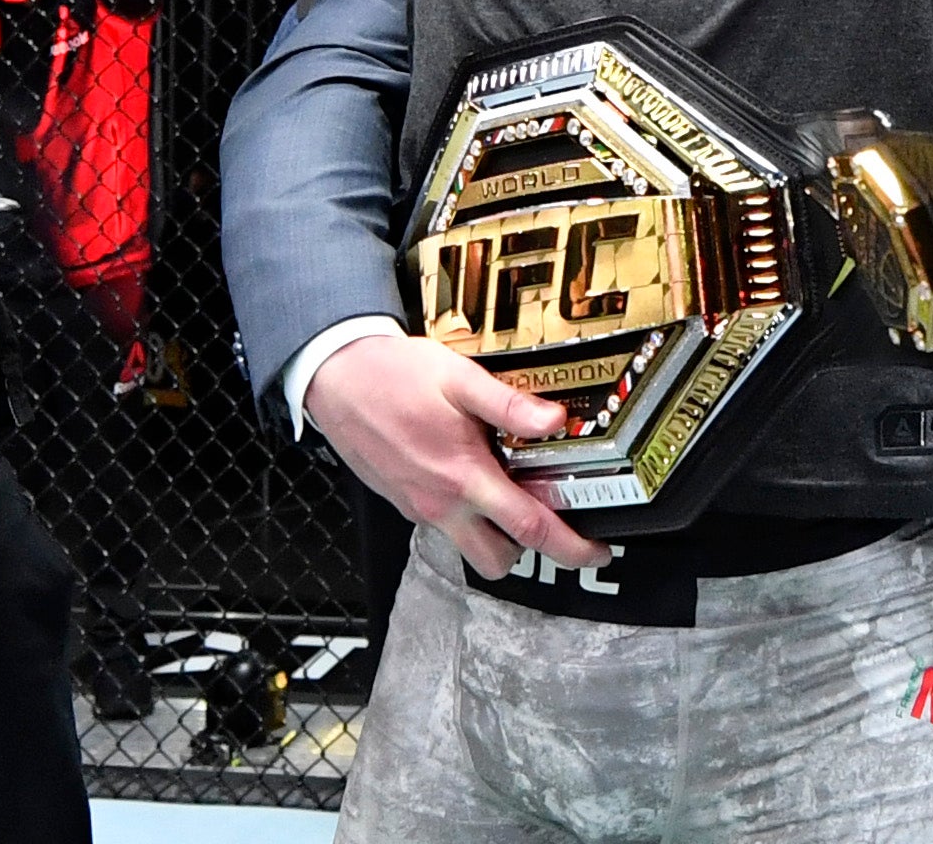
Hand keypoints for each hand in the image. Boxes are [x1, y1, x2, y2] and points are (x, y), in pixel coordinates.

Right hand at [304, 333, 607, 578]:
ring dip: (496, 536)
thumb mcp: (458, 378)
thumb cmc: (394, 374)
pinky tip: (473, 476)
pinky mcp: (404, 502)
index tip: (598, 551)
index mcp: (464, 477)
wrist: (335, 377)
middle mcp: (442, 504)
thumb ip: (508, 405)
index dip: (571, 547)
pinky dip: (468, 515)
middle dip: (532, 553)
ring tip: (513, 495)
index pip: (529, 528)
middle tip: (557, 524)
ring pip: (469, 549)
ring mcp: (420, 508)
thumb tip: (555, 422)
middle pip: (498, 560)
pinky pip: (445, 526)